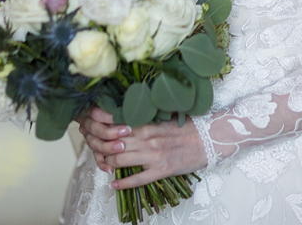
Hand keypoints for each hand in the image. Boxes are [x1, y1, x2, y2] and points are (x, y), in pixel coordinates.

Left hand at [77, 106, 207, 188]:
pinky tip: (114, 184)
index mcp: (148, 123)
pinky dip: (123, 183)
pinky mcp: (161, 170)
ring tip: (102, 164)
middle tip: (94, 146)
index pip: (117, 123)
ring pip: (121, 160)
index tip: (93, 125)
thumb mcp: (165, 116)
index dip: (102, 125)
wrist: (209, 139)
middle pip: (114, 143)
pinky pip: (137, 179)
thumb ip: (147, 117)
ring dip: (108, 163)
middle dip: (100, 146)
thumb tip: (128, 115)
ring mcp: (154, 155)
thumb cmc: (187, 126)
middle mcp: (148, 138)